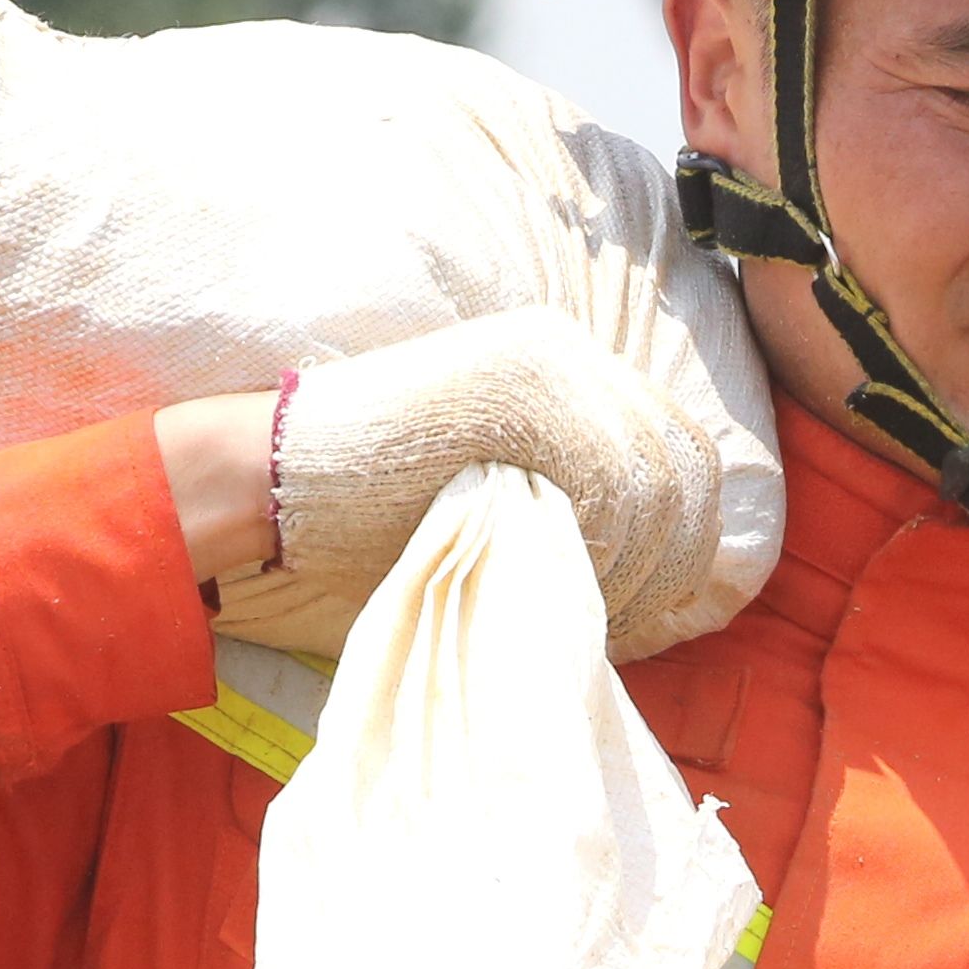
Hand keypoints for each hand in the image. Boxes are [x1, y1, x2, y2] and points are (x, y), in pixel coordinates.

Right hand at [204, 304, 723, 656]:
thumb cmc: (377, 507)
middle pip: (680, 463)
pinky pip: (612, 480)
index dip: (691, 529)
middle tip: (640, 615)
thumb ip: (573, 497)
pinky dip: (608, 545)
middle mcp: (568, 353)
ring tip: (596, 607)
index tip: (669, 592)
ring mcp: (545, 364)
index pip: (679, 447)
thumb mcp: (497, 486)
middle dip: (676, 554)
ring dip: (640, 561)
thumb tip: (668, 563)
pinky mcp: (517, 388)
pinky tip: (569, 581)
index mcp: (568, 369)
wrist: (277, 475)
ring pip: (653, 478)